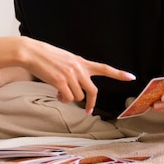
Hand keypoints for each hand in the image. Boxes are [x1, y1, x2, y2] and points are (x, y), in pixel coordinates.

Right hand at [0, 37, 135, 114]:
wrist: (32, 52)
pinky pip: (67, 98)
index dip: (118, 74)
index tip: (131, 77)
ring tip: (59, 93)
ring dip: (69, 98)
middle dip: (90, 102)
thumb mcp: (65, 59)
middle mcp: (79, 69)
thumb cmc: (45, 56)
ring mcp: (70, 75)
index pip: (104, 68)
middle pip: (93, 91)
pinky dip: (63, 99)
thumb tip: (76, 86)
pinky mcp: (61, 82)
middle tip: (87, 110)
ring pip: (78, 96)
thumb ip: (74, 69)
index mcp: (81, 62)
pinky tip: (56, 94)